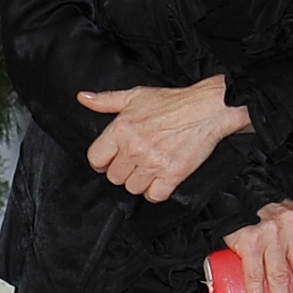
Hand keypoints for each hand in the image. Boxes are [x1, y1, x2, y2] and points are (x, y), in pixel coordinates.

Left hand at [77, 77, 249, 200]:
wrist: (209, 108)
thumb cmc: (175, 102)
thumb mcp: (136, 96)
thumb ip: (106, 100)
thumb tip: (83, 98)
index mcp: (122, 129)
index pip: (96, 159)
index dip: (103, 160)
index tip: (113, 158)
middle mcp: (134, 147)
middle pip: (114, 177)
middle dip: (124, 170)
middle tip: (137, 161)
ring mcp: (153, 163)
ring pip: (132, 188)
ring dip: (140, 181)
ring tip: (151, 168)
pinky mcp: (172, 175)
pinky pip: (154, 196)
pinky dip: (157, 191)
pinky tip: (162, 178)